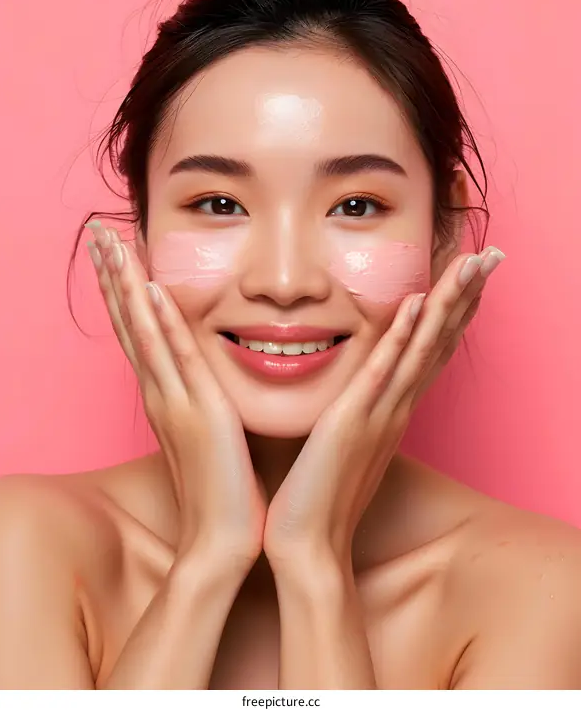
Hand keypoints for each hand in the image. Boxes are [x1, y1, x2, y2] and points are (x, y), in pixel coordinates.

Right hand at [86, 223, 265, 569]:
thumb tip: (211, 378)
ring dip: (124, 284)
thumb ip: (205, 402)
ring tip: (109, 243)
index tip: (115, 253)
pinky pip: (174, 357)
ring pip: (142, 330)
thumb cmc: (222, 490)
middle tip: (96, 232)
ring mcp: (173, 400)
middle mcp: (159, 392)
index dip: (123, 291)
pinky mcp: (196, 411)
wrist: (220, 540)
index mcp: (165, 396)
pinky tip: (148, 289)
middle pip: (128, 322)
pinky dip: (159, 322)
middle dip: (111, 275)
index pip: (138, 332)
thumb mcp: (210, 434)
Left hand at [263, 247, 504, 569]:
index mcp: (393, 411)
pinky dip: (402, 337)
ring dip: (448, 304)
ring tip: (472, 264)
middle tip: (492, 256)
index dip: (454, 312)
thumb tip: (357, 392)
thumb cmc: (321, 494)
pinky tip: (417, 304)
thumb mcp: (345, 443)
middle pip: (440, 342)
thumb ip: (357, 414)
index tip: (471, 276)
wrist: (308, 544)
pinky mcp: (353, 421)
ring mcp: (380, 413)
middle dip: (466, 296)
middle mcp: (396, 408)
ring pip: (423, 349)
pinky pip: (383, 372)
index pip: (431, 351)